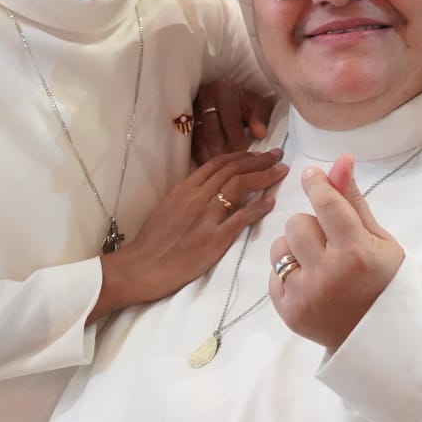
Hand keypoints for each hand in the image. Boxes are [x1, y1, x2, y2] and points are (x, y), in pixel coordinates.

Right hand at [93, 149, 287, 320]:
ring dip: (264, 176)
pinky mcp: (214, 239)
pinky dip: (258, 207)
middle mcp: (196, 197)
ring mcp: (206, 217)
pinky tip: (271, 202)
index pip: (218, 163)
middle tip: (277, 154)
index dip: (241, 156)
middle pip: (233, 170)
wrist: (141, 267)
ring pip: (240, 187)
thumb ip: (188, 196)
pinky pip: (241, 218)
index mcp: (184, 189)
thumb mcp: (168, 208)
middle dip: (259, 160)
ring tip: (281, 171)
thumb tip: (209, 187)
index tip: (257, 154)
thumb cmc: (152, 242)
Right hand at [191, 78, 275, 164]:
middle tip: (231, 170)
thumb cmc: (245, 104)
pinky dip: (199, 156)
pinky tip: (208, 169)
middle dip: (222, 150)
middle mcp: (205, 97)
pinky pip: (190, 142)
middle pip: (211, 129)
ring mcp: (192, 109)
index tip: (244, 154)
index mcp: (225, 90)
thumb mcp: (258, 104)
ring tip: (220, 173)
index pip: (230, 116)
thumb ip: (261, 117)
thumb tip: (260, 133)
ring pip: (198, 137)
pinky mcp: (184, 122)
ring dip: (209, 156)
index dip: (236, 136)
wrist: (226, 98)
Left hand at [268, 156, 404, 350]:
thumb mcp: (378, 240)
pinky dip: (289, 273)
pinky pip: (273, 273)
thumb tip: (341, 159)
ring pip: (279, 246)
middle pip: (297, 222)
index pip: (327, 204)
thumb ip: (353, 201)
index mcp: (357, 254)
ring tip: (319, 264)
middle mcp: (328, 275)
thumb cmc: (383, 281)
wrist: (379, 339)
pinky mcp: (288, 312)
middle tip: (330, 242)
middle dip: (311, 225)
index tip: (311, 175)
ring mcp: (305, 296)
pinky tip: (312, 284)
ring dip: (295, 248)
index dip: (316, 184)